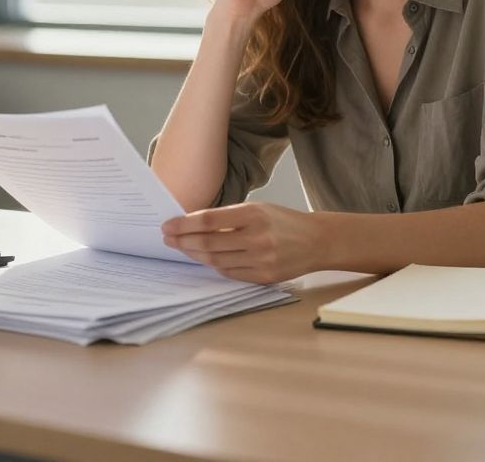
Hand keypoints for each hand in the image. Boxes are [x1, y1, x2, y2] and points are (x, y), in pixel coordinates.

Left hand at [161, 202, 322, 283]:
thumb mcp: (259, 208)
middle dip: (183, 241)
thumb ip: (229, 217)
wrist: (316, 240)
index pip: (209, 220)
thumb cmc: (283, 221)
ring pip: (216, 261)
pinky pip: (230, 273)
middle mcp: (257, 237)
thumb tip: (193, 224)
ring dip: (195, 255)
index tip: (168, 225)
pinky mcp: (263, 276)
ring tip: (182, 248)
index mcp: (254, 214)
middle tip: (168, 238)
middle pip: (209, 243)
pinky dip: (214, 265)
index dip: (185, 224)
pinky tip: (204, 258)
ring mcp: (260, 259)